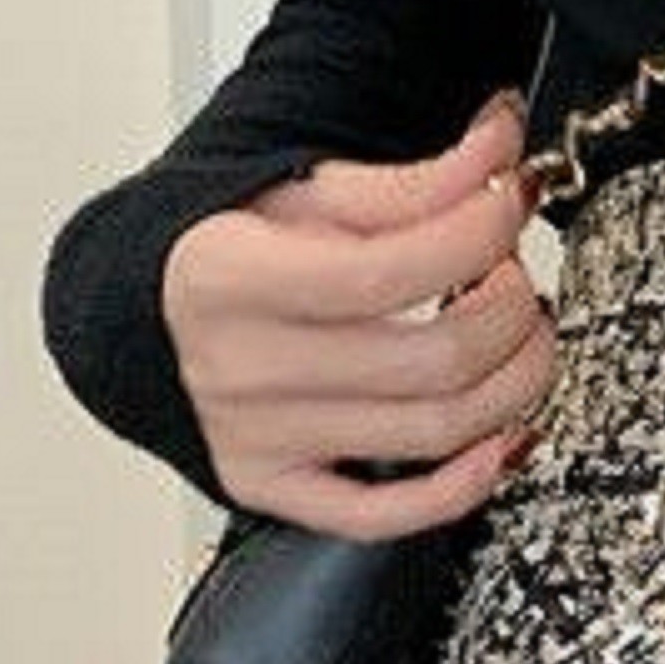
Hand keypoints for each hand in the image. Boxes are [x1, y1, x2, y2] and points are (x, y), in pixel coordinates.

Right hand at [159, 84, 562, 537]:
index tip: (511, 200)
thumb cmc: (227, 249)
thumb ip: (416, 181)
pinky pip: (383, 515)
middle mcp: (242, 368)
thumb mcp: (309, 194)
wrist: (148, 310)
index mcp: (233, 278)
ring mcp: (257, 440)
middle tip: (513, 274)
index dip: (481, 232)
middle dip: (511, 309)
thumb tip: (502, 148)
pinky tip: (498, 439)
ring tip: (516, 334)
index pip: (395, 271)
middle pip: (435, 360)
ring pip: (435, 432)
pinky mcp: (272, 489)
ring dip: (516, 382)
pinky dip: (463, 486)